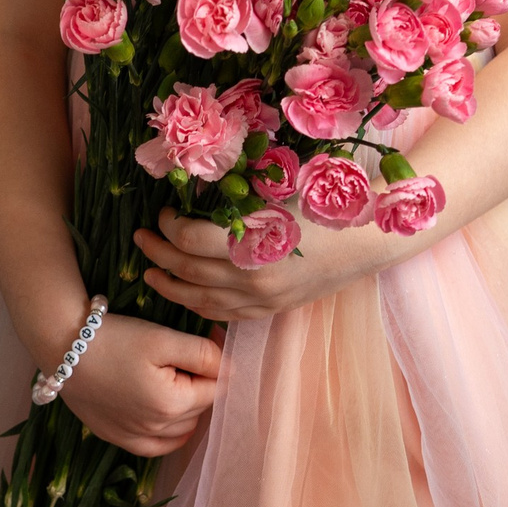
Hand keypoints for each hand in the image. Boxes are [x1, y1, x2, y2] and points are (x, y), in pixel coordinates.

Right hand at [61, 310, 220, 455]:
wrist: (63, 345)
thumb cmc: (114, 338)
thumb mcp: (163, 338)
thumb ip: (204, 354)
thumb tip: (233, 368)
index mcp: (172, 405)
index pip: (216, 390)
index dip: (215, 365)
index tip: (205, 344)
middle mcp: (156, 429)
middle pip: (199, 410)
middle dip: (199, 385)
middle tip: (182, 357)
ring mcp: (134, 437)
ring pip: (180, 429)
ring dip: (185, 408)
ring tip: (171, 380)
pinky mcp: (115, 437)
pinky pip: (155, 447)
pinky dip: (167, 435)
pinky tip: (167, 419)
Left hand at [135, 207, 387, 323]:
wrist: (367, 238)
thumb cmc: (324, 203)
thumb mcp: (278, 192)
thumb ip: (235, 199)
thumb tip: (191, 191)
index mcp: (254, 242)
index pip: (188, 240)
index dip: (168, 225)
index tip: (164, 211)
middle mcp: (253, 278)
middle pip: (186, 269)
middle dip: (156, 252)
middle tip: (140, 237)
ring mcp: (262, 299)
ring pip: (198, 299)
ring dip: (168, 285)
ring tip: (149, 272)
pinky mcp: (270, 310)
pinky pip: (222, 315)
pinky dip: (197, 305)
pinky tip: (184, 294)